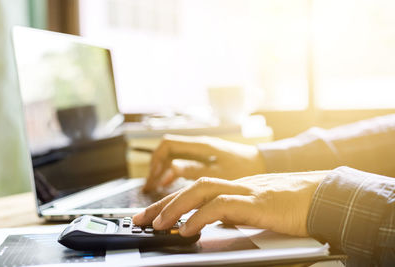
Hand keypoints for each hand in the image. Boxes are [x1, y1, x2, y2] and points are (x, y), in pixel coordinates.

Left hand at [134, 171, 327, 236]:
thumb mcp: (260, 207)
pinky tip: (188, 228)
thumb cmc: (298, 203)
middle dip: (164, 203)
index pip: (196, 190)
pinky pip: (223, 206)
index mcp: (237, 186)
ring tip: (158, 223)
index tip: (153, 214)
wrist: (327, 195)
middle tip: (141, 218)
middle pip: (192, 188)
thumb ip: (237, 212)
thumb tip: (214, 224)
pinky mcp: (258, 202)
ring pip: (202, 191)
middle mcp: (238, 184)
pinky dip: (201, 216)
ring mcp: (248, 191)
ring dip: (177, 207)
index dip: (172, 201)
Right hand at [143, 135, 264, 191]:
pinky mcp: (207, 161)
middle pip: (167, 155)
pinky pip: (183, 166)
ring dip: (163, 175)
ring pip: (174, 161)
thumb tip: (171, 171)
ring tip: (158, 193)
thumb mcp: (220, 172)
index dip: (156, 162)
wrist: (266, 162)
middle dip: (155, 172)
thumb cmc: (247, 166)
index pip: (167, 146)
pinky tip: (174, 189)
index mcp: (200, 146)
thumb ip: (194, 171)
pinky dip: (174, 177)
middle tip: (149, 190)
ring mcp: (202, 154)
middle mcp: (198, 147)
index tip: (153, 180)